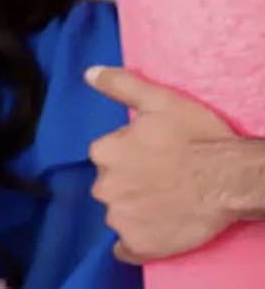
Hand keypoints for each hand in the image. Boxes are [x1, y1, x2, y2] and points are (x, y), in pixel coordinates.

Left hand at [87, 65, 240, 262]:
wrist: (232, 178)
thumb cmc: (198, 138)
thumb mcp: (159, 101)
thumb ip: (120, 85)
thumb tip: (89, 73)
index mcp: (104, 152)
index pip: (107, 156)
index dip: (131, 155)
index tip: (153, 156)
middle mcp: (104, 186)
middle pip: (111, 185)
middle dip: (131, 183)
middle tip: (163, 180)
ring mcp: (121, 218)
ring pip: (119, 214)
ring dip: (136, 210)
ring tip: (166, 203)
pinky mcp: (140, 244)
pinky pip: (126, 248)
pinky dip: (135, 243)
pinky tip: (153, 232)